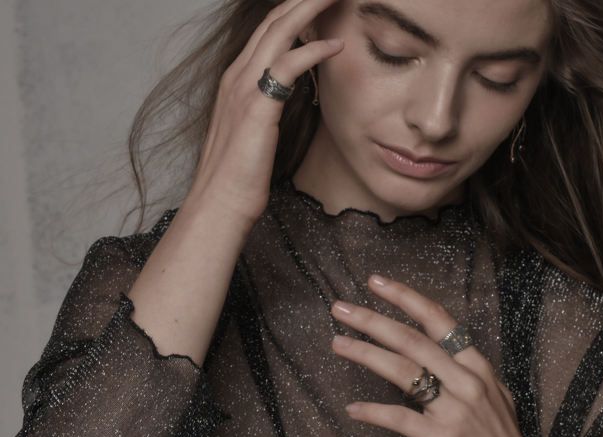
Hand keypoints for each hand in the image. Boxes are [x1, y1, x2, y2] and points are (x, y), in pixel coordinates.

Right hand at [183, 0, 343, 225]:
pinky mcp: (256, 106)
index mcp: (235, 81)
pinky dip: (314, 49)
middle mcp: (236, 76)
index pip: (268, 31)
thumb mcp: (256, 134)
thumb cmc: (241, 177)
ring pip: (279, 30)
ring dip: (311, 7)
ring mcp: (243, 88)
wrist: (221, 204)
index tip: (320, 2)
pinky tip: (337, 45)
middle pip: (273, 20)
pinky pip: (288, 64)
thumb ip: (269, 109)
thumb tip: (289, 101)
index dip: (295, 10)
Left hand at [330, 274, 558, 436]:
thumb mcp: (496, 400)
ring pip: (403, 371)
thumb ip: (470, 376)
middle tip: (340, 308)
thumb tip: (445, 359)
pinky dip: (375, 413)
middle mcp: (468, 381)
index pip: (438, 320)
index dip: (405, 298)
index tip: (376, 283)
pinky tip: (353, 409)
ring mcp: (456, 410)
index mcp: (478, 368)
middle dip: (373, 320)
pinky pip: (402, 419)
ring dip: (366, 354)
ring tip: (337, 343)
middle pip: (412, 339)